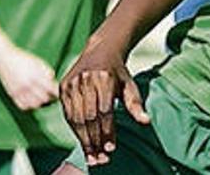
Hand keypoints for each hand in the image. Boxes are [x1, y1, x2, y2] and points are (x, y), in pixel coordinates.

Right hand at [0, 45, 58, 110]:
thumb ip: (47, 72)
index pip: (51, 89)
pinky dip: (29, 105)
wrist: (4, 59)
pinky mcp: (12, 95)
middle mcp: (28, 85)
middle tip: (51, 95)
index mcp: (36, 76)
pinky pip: (23, 106)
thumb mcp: (38, 62)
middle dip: (50, 97)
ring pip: (35, 104)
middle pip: (44, 99)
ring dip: (40, 102)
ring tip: (41, 97)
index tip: (60, 92)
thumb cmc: (22, 59)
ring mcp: (19, 91)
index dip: (57, 92)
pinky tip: (31, 100)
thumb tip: (54, 82)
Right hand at [59, 43, 149, 166]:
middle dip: (94, 140)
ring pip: (76, 117)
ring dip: (83, 139)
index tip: (111, 148)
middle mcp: (85, 79)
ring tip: (91, 154)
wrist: (100, 51)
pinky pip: (67, 114)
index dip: (107, 131)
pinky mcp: (63, 87)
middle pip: (88, 116)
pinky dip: (75, 130)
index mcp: (104, 77)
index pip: (104, 111)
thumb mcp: (130, 85)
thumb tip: (146, 122)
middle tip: (100, 158)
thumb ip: (136, 104)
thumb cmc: (119, 73)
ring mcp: (71, 83)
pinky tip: (83, 141)